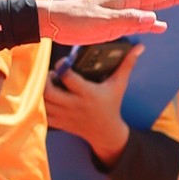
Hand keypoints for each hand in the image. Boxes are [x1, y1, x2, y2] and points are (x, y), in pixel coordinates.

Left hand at [40, 0, 178, 43]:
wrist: (54, 22)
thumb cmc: (75, 20)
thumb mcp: (102, 22)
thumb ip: (128, 21)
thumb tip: (156, 21)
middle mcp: (126, 1)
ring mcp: (121, 11)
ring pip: (152, 4)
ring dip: (169, 0)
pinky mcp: (115, 21)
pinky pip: (141, 20)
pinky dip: (154, 21)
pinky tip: (162, 25)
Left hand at [48, 44, 136, 160]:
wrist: (106, 132)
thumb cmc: (112, 104)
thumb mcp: (119, 85)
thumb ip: (127, 65)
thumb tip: (139, 47)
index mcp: (88, 94)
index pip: (68, 78)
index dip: (62, 66)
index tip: (63, 61)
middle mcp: (74, 105)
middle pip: (49, 91)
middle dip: (45, 79)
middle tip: (51, 72)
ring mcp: (64, 116)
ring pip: (42, 102)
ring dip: (41, 90)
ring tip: (47, 82)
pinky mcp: (58, 123)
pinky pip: (42, 113)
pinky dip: (39, 103)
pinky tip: (45, 96)